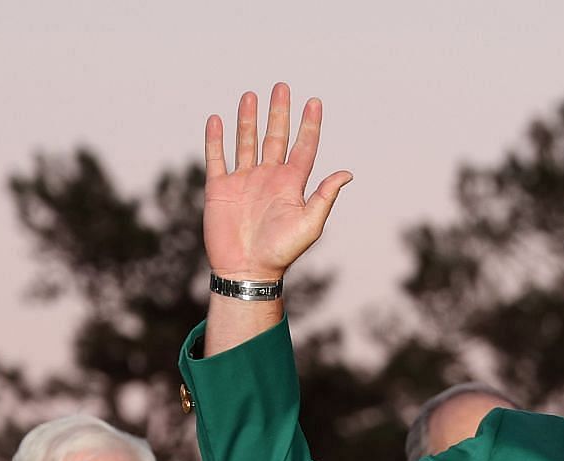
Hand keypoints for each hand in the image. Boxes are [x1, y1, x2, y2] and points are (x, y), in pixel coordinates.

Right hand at [203, 83, 352, 280]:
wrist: (247, 270)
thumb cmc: (281, 251)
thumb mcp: (310, 224)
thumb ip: (325, 196)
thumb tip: (347, 173)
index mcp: (291, 184)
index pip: (303, 147)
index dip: (309, 125)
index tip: (314, 101)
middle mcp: (268, 177)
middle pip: (275, 137)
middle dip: (279, 112)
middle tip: (282, 86)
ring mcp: (244, 180)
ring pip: (246, 141)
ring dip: (248, 119)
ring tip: (251, 96)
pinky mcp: (220, 188)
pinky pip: (217, 157)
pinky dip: (216, 139)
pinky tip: (217, 120)